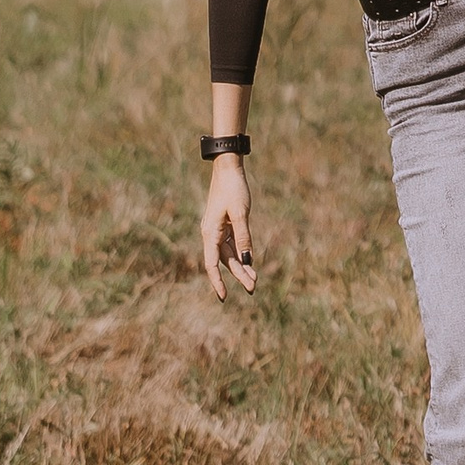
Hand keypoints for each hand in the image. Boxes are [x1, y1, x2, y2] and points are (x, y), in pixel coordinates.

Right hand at [202, 156, 254, 299]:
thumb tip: (247, 259)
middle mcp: (212, 234)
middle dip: (238, 275)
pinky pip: (233, 243)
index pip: (212, 264)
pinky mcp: (226, 223)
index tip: (224, 297)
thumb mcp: (240, 213)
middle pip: (224, 261)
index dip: (217, 282)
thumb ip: (243, 237)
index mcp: (210, 233)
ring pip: (230, 253)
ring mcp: (218, 229)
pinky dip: (242, 253)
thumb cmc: (233, 188)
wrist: (229, 167)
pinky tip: (250, 263)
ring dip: (241, 266)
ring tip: (254, 280)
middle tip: (252, 288)